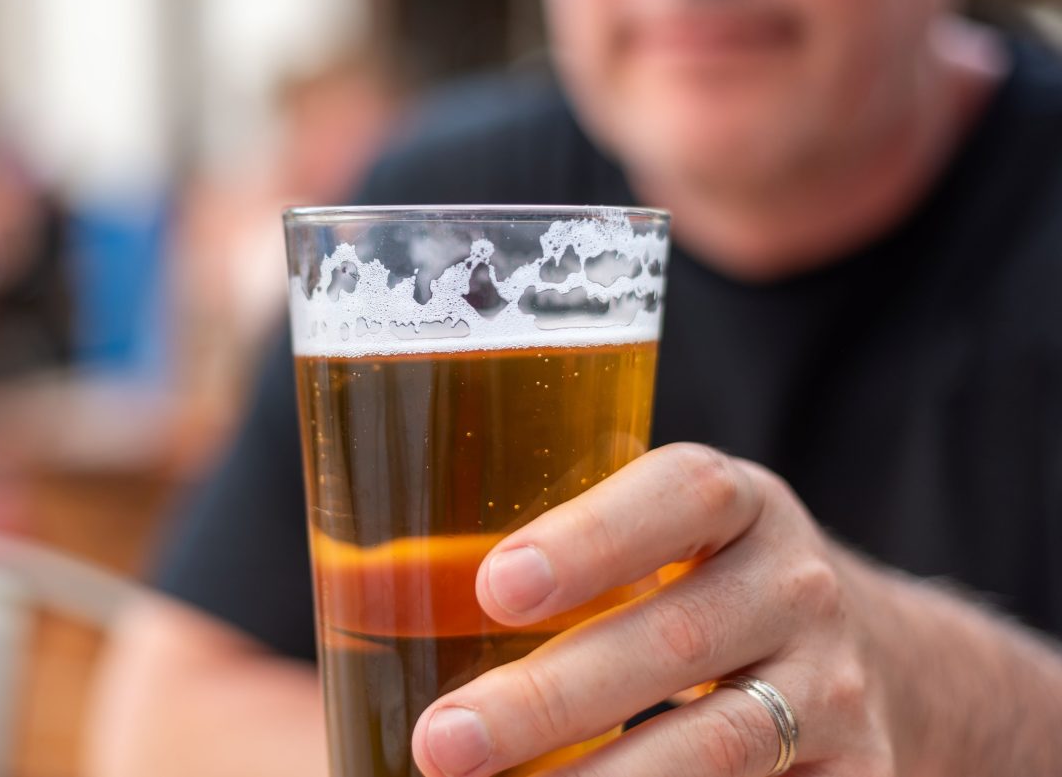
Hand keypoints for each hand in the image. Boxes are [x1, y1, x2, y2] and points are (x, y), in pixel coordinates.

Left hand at [410, 443, 900, 776]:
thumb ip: (570, 549)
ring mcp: (836, 687)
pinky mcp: (858, 775)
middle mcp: (799, 585)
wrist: (876, 653)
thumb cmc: (709, 584)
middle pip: (679, 640)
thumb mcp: (667, 537)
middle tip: (443, 744)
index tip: (496, 586)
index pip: (683, 495)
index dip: (591, 538)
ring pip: (719, 744)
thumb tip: (367, 588)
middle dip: (551, 701)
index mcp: (740, 503)